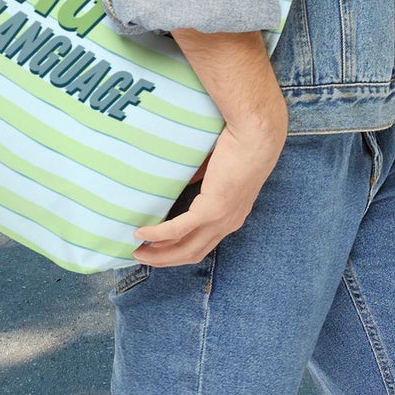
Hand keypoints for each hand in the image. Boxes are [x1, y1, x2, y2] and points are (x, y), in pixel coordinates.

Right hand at [132, 113, 286, 266]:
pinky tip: (142, 233)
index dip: (179, 251)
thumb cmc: (241, 145)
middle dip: (165, 259)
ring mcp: (220, 219)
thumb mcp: (218, 169)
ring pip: (185, 248)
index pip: (203, 244)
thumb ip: (204, 180)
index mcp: (231, 217)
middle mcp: (227, 224)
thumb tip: (187, 181)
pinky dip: (159, 234)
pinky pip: (179, 229)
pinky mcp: (212, 209)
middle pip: (192, 253)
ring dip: (159, 254)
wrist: (255, 136)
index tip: (158, 250)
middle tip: (141, 256)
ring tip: (138, 251)